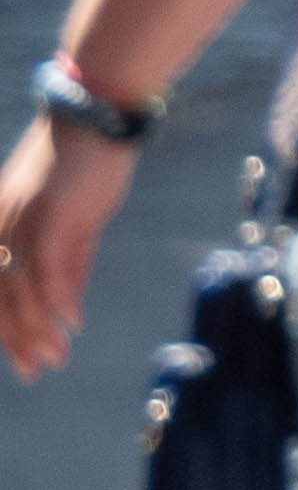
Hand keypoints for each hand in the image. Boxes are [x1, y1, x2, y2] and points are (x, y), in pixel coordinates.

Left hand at [0, 118, 139, 382]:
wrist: (98, 116)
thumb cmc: (87, 164)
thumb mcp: (74, 220)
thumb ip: (70, 262)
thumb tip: (69, 309)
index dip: (7, 330)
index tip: (24, 362)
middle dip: (16, 340)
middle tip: (34, 373)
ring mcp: (20, 222)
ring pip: (20, 291)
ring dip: (38, 330)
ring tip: (55, 359)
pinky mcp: (49, 217)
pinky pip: (49, 269)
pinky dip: (60, 300)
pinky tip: (72, 324)